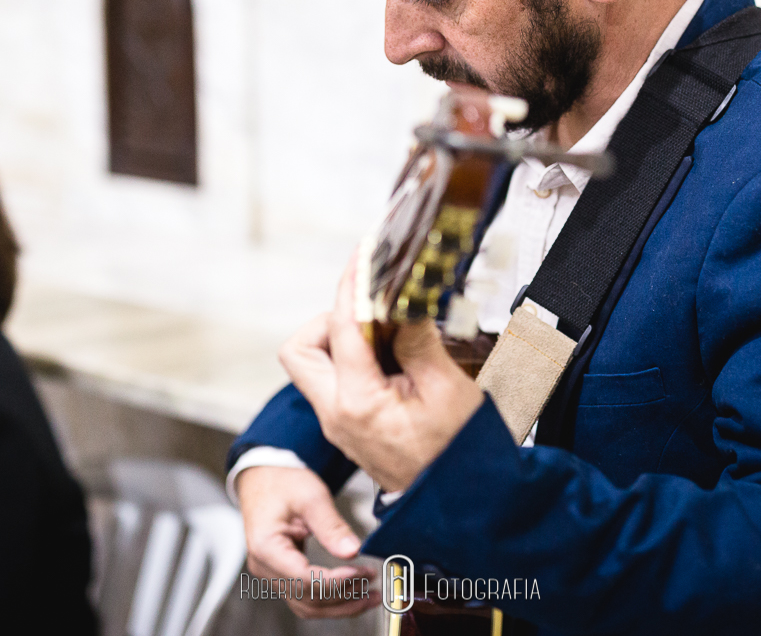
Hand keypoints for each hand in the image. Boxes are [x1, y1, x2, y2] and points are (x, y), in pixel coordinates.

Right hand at [236, 465, 375, 618]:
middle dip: (344, 597)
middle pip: (307, 598)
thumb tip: (352, 551)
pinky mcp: (283, 574)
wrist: (264, 478)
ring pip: (307, 605)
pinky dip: (331, 600)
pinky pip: (306, 597)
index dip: (336, 581)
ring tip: (369, 596)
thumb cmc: (282, 483)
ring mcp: (272, 573)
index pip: (304, 579)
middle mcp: (265, 567)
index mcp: (266, 547)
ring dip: (340, 605)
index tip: (362, 572)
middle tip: (373, 587)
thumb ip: (331, 526)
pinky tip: (352, 594)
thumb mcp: (310, 496)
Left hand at [279, 258, 485, 492]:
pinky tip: (385, 352)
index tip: (364, 257)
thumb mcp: (446, 388)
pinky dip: (349, 358)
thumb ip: (416, 341)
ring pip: (311, 365)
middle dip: (328, 319)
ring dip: (337, 338)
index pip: (341, 327)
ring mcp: (337, 423)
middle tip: (368, 308)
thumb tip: (399, 303)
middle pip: (300, 350)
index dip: (353, 285)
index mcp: (358, 403)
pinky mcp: (347, 426)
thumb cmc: (458, 454)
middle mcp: (336, 414)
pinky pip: (332, 381)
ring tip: (381, 331)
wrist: (460, 502)